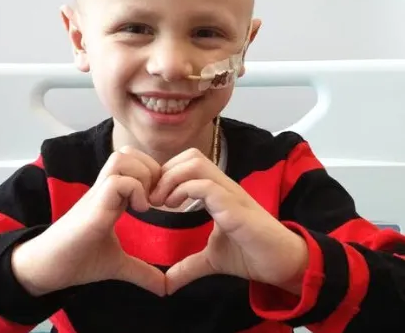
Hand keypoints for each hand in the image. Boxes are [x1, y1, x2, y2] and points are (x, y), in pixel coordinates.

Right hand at [12, 146, 165, 296]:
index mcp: (112, 197)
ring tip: (146, 203)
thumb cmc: (79, 261)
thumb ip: (142, 271)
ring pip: (121, 158)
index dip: (153, 173)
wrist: (47, 270)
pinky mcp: (93, 208)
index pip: (134, 162)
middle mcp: (104, 189)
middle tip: (157, 198)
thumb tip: (164, 288)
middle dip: (150, 169)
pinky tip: (138, 211)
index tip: (161, 201)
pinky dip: (134, 191)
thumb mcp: (118, 265)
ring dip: (142, 176)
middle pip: (127, 152)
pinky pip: (117, 182)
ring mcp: (97, 195)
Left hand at [149, 149, 308, 294]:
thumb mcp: (212, 260)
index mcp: (218, 193)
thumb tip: (166, 283)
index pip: (188, 163)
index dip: (166, 175)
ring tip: (162, 203)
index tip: (153, 198)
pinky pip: (208, 187)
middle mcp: (224, 187)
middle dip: (165, 172)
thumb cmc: (252, 255)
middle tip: (154, 199)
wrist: (285, 265)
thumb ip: (188, 266)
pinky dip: (185, 191)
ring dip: (172, 179)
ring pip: (196, 164)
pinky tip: (175, 208)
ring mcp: (230, 195)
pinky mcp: (236, 208)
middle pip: (190, 156)